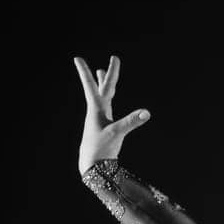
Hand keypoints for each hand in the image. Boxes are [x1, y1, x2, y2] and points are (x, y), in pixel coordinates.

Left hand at [73, 54, 151, 175]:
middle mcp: (97, 111)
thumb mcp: (116, 133)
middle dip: (109, 73)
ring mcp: (101, 118)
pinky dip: (109, 100)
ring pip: (103, 96)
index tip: (77, 58)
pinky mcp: (105, 126)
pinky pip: (108, 107)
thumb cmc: (100, 148)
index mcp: (96, 109)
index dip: (85, 72)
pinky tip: (109, 99)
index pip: (91, 86)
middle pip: (104, 87)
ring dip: (103, 83)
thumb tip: (147, 112)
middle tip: (115, 58)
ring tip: (100, 71)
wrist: (92, 166)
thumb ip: (131, 122)